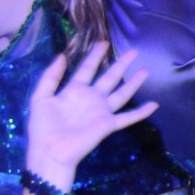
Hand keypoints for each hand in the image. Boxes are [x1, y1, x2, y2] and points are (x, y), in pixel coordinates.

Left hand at [22, 44, 154, 179]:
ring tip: (145, 71)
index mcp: (74, 91)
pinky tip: (154, 105)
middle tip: (134, 51)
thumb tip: (61, 55)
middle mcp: (91, 98)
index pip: (87, 69)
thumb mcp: (40, 97)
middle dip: (121, 64)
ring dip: (134, 83)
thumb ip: (50, 77)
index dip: (95, 56)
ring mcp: (101, 111)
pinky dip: (141, 113)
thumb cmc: (42, 127)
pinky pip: (128, 117)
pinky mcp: (108, 124)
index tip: (103, 43)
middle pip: (109, 77)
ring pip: (122, 94)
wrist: (50, 151)